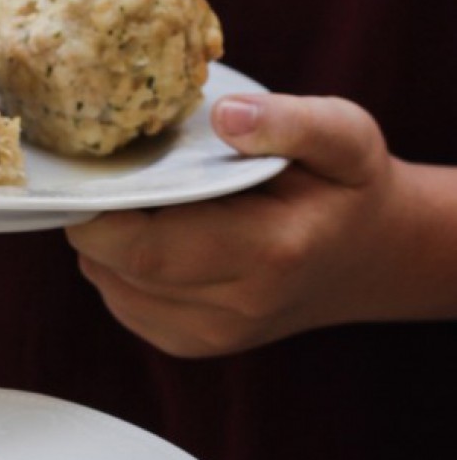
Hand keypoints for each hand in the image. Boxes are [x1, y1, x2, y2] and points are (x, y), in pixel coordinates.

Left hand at [65, 93, 426, 356]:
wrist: (366, 258)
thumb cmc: (344, 187)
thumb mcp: (343, 136)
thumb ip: (290, 121)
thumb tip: (224, 114)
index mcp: (270, 254)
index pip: (146, 250)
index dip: (100, 215)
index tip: (97, 171)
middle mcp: (237, 307)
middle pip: (119, 270)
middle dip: (95, 223)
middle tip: (108, 179)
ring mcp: (212, 336)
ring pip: (112, 287)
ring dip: (104, 244)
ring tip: (137, 204)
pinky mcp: (191, 344)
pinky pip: (122, 303)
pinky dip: (116, 268)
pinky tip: (149, 235)